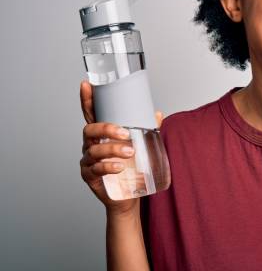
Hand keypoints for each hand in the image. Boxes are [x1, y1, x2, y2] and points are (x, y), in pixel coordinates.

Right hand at [79, 80, 163, 214]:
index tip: (87, 84)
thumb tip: (157, 114)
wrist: (131, 195)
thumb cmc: (133, 167)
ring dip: (112, 149)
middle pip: (90, 130)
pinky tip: (119, 167)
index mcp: (102, 134)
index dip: (88, 100)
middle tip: (125, 133)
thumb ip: (148, 130)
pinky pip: (95, 169)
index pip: (92, 114)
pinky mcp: (89, 176)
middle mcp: (91, 145)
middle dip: (106, 128)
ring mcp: (88, 161)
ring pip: (94, 150)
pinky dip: (108, 166)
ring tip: (130, 153)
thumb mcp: (143, 147)